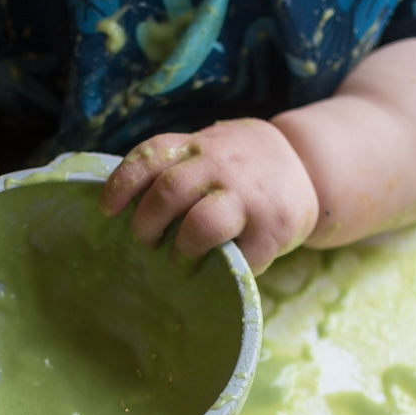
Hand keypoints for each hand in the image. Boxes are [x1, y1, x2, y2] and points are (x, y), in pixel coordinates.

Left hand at [100, 119, 318, 272]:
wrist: (308, 164)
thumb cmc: (240, 167)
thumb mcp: (208, 150)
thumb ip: (174, 167)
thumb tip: (123, 209)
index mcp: (198, 146)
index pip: (150, 157)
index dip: (123, 184)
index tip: (107, 210)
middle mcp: (221, 165)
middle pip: (170, 192)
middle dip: (147, 224)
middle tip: (146, 242)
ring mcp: (249, 197)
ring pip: (202, 225)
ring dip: (181, 251)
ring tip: (180, 262)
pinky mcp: (273, 228)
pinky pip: (239, 258)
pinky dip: (223, 269)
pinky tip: (220, 267)